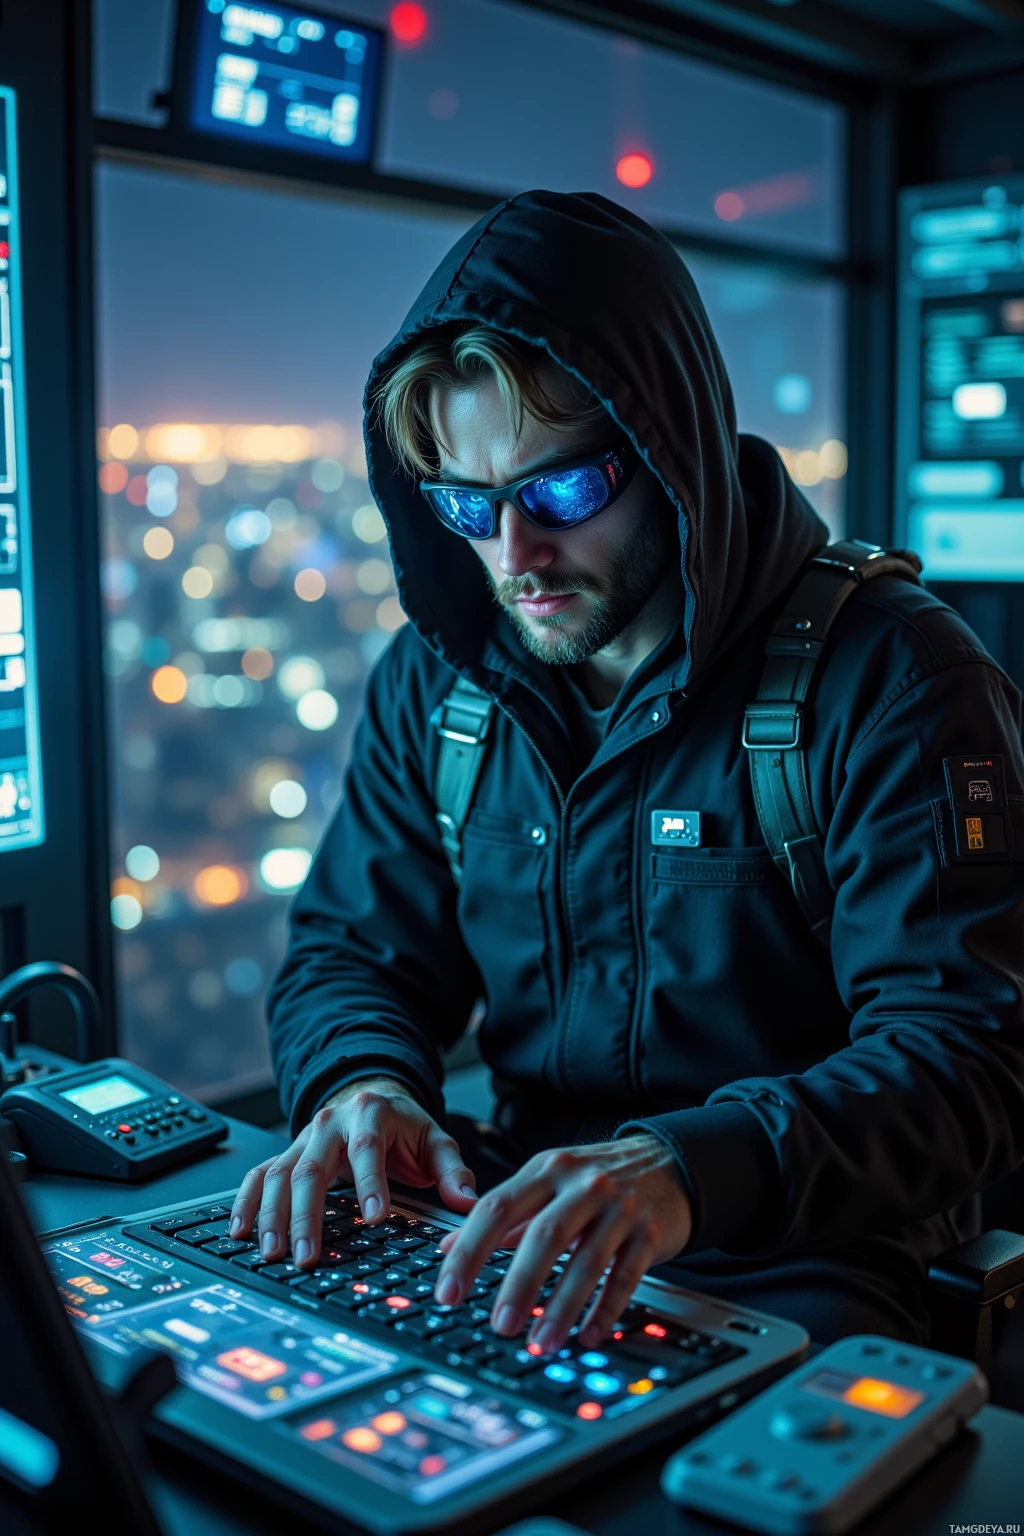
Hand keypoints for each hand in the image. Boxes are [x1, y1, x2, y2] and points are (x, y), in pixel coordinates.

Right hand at [229, 1075, 477, 1268]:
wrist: (372, 1097)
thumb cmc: (403, 1127)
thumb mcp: (434, 1140)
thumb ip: (452, 1170)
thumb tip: (467, 1202)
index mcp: (370, 1114)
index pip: (367, 1148)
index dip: (370, 1182)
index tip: (376, 1217)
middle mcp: (329, 1124)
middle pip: (312, 1168)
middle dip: (308, 1215)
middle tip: (308, 1254)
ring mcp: (303, 1139)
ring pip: (280, 1175)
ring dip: (273, 1217)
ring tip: (273, 1254)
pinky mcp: (286, 1154)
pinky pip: (260, 1176)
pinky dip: (246, 1202)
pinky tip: (240, 1231)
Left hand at [432, 1135, 690, 1354]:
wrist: (670, 1162)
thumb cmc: (598, 1176)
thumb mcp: (548, 1181)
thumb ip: (503, 1214)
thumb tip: (446, 1246)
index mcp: (547, 1170)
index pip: (497, 1208)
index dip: (468, 1251)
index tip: (448, 1291)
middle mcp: (581, 1185)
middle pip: (543, 1235)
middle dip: (519, 1284)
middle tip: (500, 1325)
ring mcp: (619, 1208)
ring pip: (586, 1261)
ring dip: (562, 1307)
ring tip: (541, 1342)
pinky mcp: (649, 1233)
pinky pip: (625, 1277)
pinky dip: (605, 1310)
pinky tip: (588, 1336)